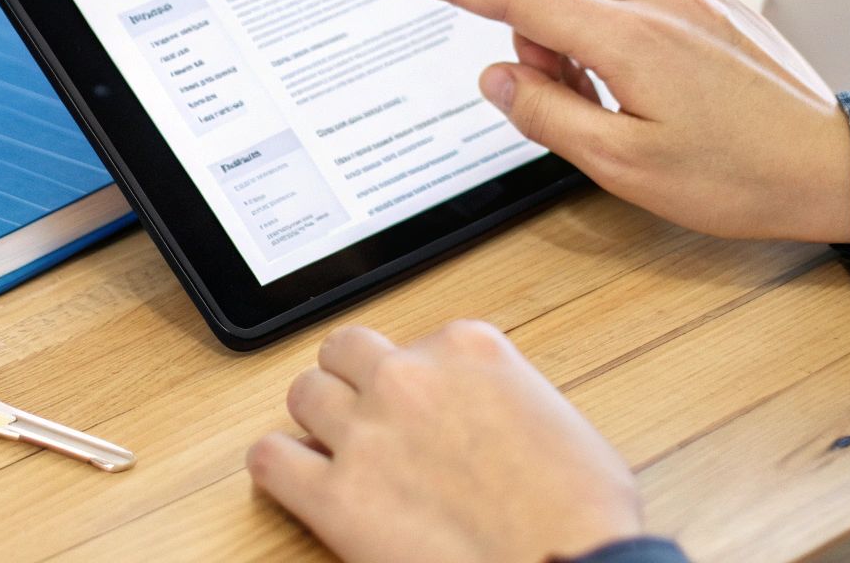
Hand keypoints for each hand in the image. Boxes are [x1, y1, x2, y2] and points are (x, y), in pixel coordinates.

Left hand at [248, 321, 642, 562]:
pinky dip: (278, 467)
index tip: (422, 403)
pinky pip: (269, 458)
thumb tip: (474, 410)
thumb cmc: (580, 511)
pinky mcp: (335, 495)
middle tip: (365, 413)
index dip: (415, 376)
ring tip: (334, 445)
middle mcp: (408, 377)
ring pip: (302, 392)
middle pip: (344, 351)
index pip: (413, 339)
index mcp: (466, 348)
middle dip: (352, 380)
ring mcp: (366, 433)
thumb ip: (497, 390)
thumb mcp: (551, 412)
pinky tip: (297, 479)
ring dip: (316, 417)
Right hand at [408, 0, 849, 243]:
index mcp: (629, 39)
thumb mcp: (623, 166)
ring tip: (602, 81)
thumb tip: (498, 78)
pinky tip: (638, 58)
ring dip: (574, 13)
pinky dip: (616, 4)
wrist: (830, 166)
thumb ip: (547, 114)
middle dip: (530, 25)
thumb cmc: (736, 177)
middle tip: (556, 90)